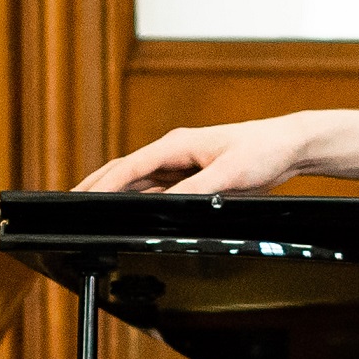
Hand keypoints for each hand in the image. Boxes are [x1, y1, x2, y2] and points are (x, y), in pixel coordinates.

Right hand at [76, 113, 318, 196]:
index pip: (128, 167)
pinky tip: (129, 215)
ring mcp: (181, 164)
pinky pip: (157, 191)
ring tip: (90, 211)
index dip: (103, 185)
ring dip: (115, 195)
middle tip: (69, 205)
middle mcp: (173, 152)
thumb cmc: (263, 149)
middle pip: (125, 172)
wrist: (288, 146)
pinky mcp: (192, 176)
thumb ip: (197, 191)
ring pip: (138, 183)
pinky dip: (139, 202)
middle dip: (96, 187)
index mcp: (176, 144)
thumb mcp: (230, 174)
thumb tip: (168, 206)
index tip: (82, 200)